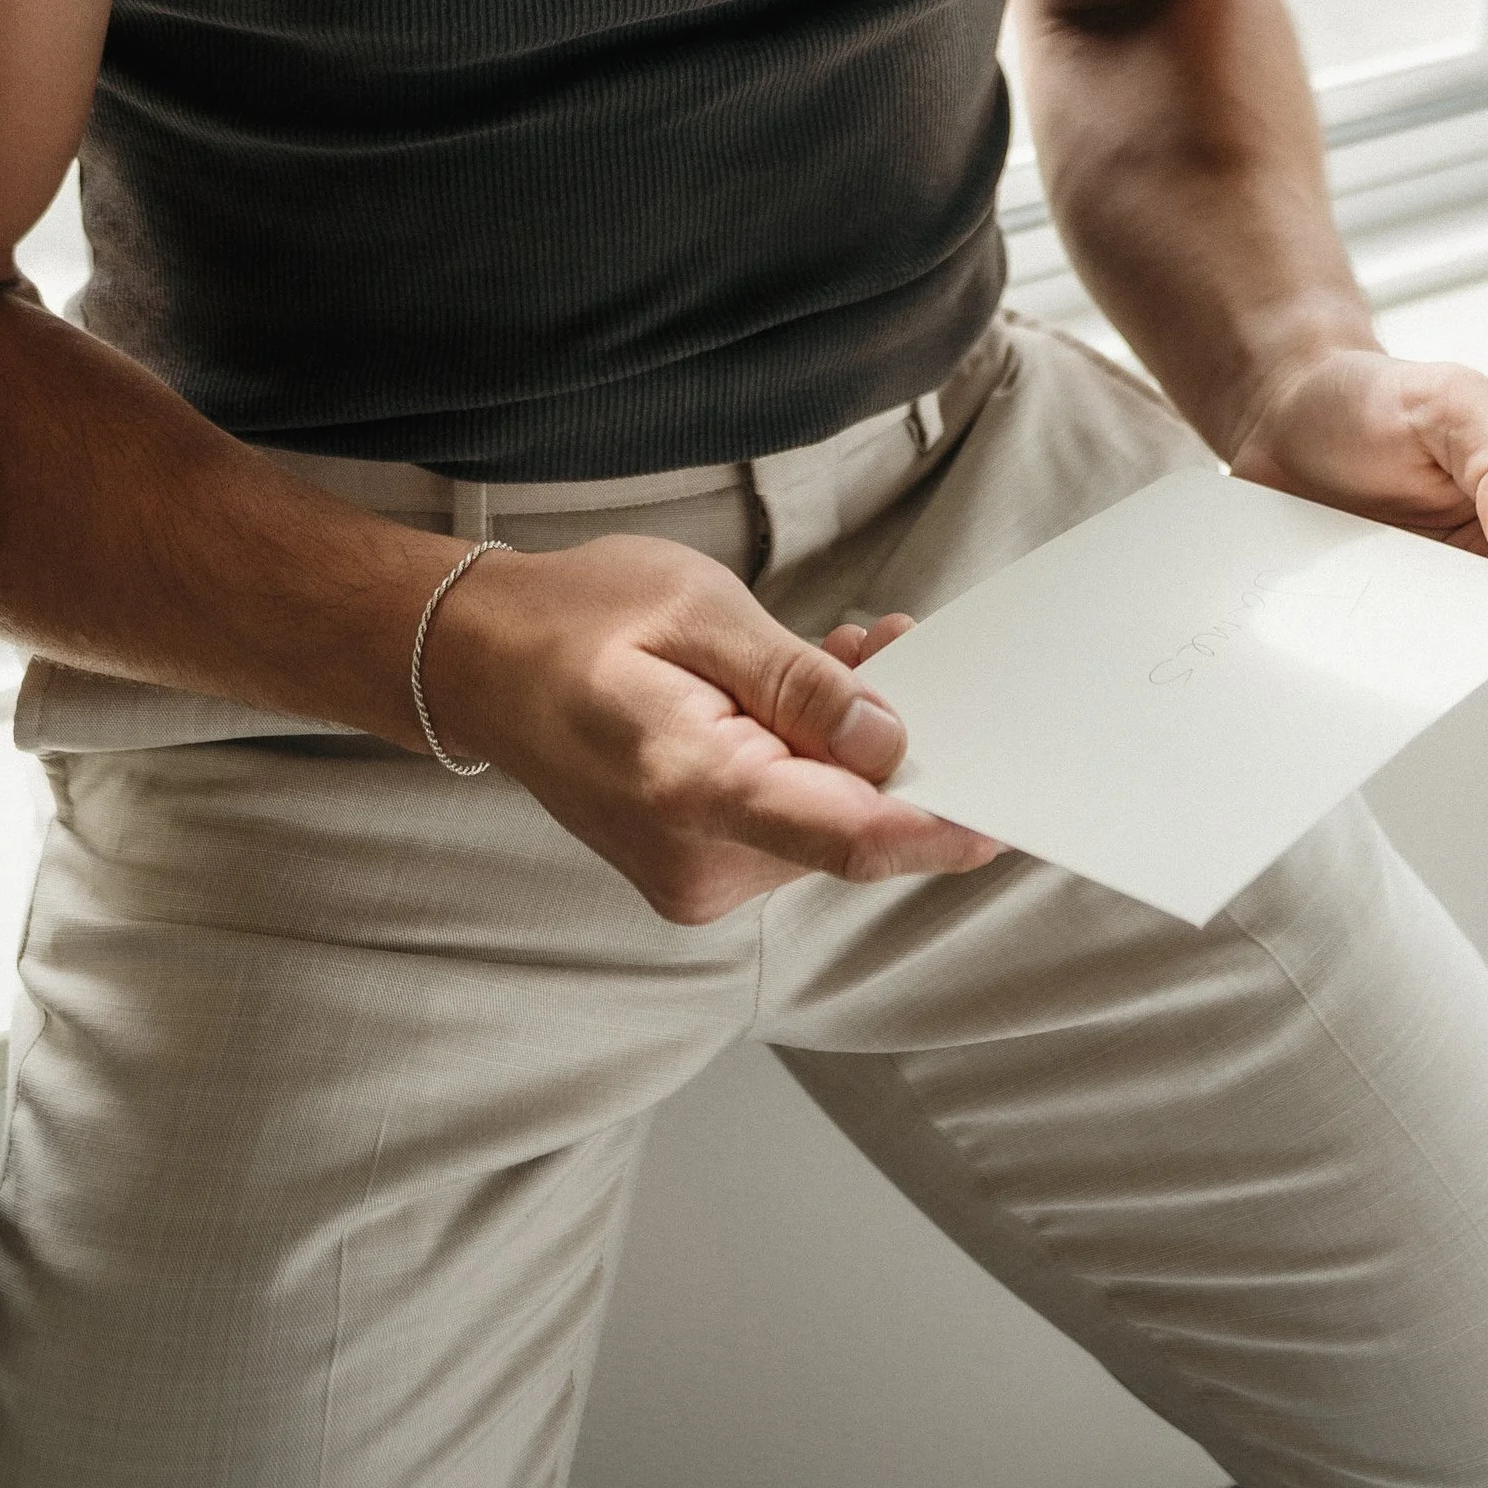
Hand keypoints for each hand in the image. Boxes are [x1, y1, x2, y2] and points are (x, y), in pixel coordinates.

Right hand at [418, 536, 993, 923]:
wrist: (479, 660)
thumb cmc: (575, 620)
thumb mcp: (699, 612)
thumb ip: (799, 683)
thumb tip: (888, 738)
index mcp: (691, 793)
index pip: (848, 837)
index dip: (938, 826)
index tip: (1009, 809)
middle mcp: (697, 862)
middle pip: (848, 827)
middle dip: (894, 747)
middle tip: (900, 646)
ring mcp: (695, 876)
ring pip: (824, 823)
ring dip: (851, 747)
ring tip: (837, 653)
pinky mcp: (698, 867)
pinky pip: (790, 822)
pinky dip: (815, 763)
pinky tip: (810, 694)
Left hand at [1224, 346, 1487, 688]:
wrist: (1284, 409)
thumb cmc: (1378, 398)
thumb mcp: (1452, 402)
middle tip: (1481, 651)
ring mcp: (1448, 588)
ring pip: (1471, 647)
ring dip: (1453, 655)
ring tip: (1415, 638)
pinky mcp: (1395, 609)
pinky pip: (1407, 649)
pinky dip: (1398, 656)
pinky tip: (1370, 644)